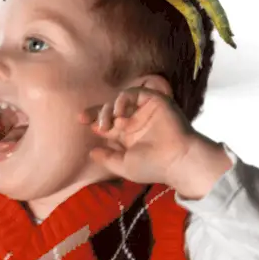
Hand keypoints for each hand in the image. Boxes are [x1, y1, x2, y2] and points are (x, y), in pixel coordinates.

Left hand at [78, 86, 195, 184]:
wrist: (177, 160)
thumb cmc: (152, 166)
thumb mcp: (123, 165)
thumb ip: (107, 159)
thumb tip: (91, 153)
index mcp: (128, 137)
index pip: (107, 124)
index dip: (94, 120)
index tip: (81, 120)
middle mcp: (135, 122)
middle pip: (110, 110)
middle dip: (96, 112)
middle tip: (86, 119)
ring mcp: (145, 110)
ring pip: (120, 100)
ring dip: (109, 109)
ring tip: (109, 123)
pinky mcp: (154, 100)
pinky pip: (134, 92)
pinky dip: (123, 99)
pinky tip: (120, 113)